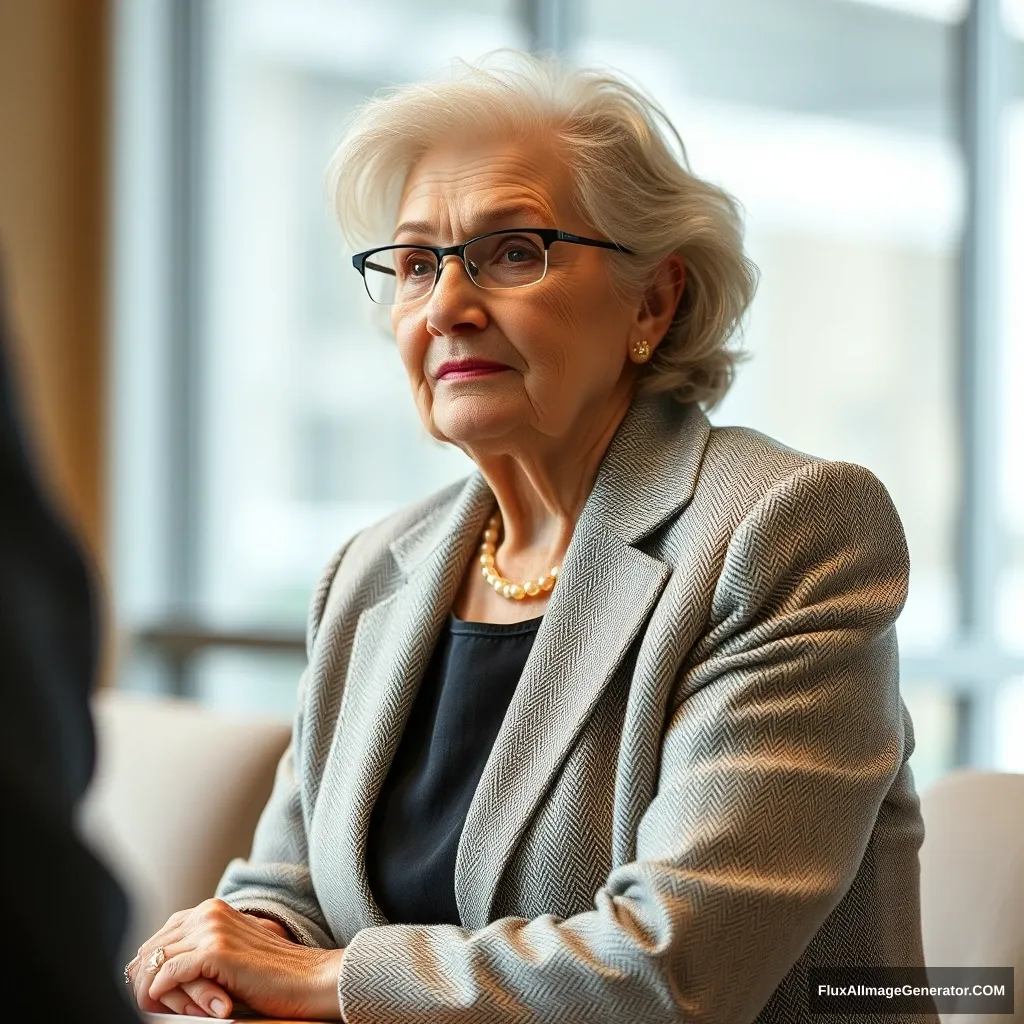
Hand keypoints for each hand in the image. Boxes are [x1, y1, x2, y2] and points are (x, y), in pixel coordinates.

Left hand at [129, 898, 343, 1018]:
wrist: (307, 979)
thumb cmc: (271, 975)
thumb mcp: (230, 954)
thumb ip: (200, 951)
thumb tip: (156, 973)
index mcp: (212, 909)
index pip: (160, 936)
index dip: (149, 968)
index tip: (148, 995)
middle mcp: (209, 912)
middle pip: (151, 948)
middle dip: (143, 981)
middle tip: (148, 1008)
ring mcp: (212, 929)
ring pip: (155, 962)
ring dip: (152, 991)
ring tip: (160, 1011)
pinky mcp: (215, 951)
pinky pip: (167, 975)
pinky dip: (162, 995)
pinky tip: (169, 1008)